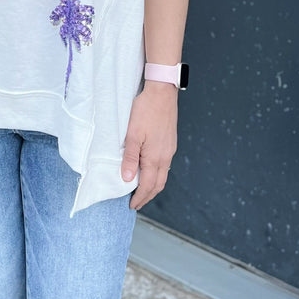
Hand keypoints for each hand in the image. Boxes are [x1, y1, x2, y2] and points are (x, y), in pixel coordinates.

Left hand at [121, 81, 177, 208]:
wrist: (162, 92)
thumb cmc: (145, 110)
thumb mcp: (133, 134)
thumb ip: (131, 158)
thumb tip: (128, 179)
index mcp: (155, 157)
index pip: (148, 185)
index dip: (140, 197)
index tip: (132, 205)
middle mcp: (165, 156)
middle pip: (158, 184)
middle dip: (147, 196)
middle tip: (137, 203)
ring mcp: (169, 149)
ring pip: (163, 175)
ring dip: (153, 186)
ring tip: (142, 190)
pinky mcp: (170, 141)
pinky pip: (165, 165)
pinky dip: (158, 174)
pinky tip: (151, 170)